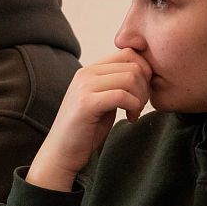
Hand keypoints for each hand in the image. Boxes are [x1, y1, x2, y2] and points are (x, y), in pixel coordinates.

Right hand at [27, 49, 151, 191]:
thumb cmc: (85, 129)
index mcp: (90, 70)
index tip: (142, 92)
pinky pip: (122, 95)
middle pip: (132, 65)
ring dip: (141, 98)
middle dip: (145, 86)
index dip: (144, 71)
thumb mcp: (102, 99)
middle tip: (140, 106)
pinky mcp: (86, 104)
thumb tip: (144, 73)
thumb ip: (116, 84)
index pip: (128, 53)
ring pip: (130, 78)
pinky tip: (130, 119)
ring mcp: (84, 87)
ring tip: (134, 112)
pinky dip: (134, 107)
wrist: (61, 152)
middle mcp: (85, 73)